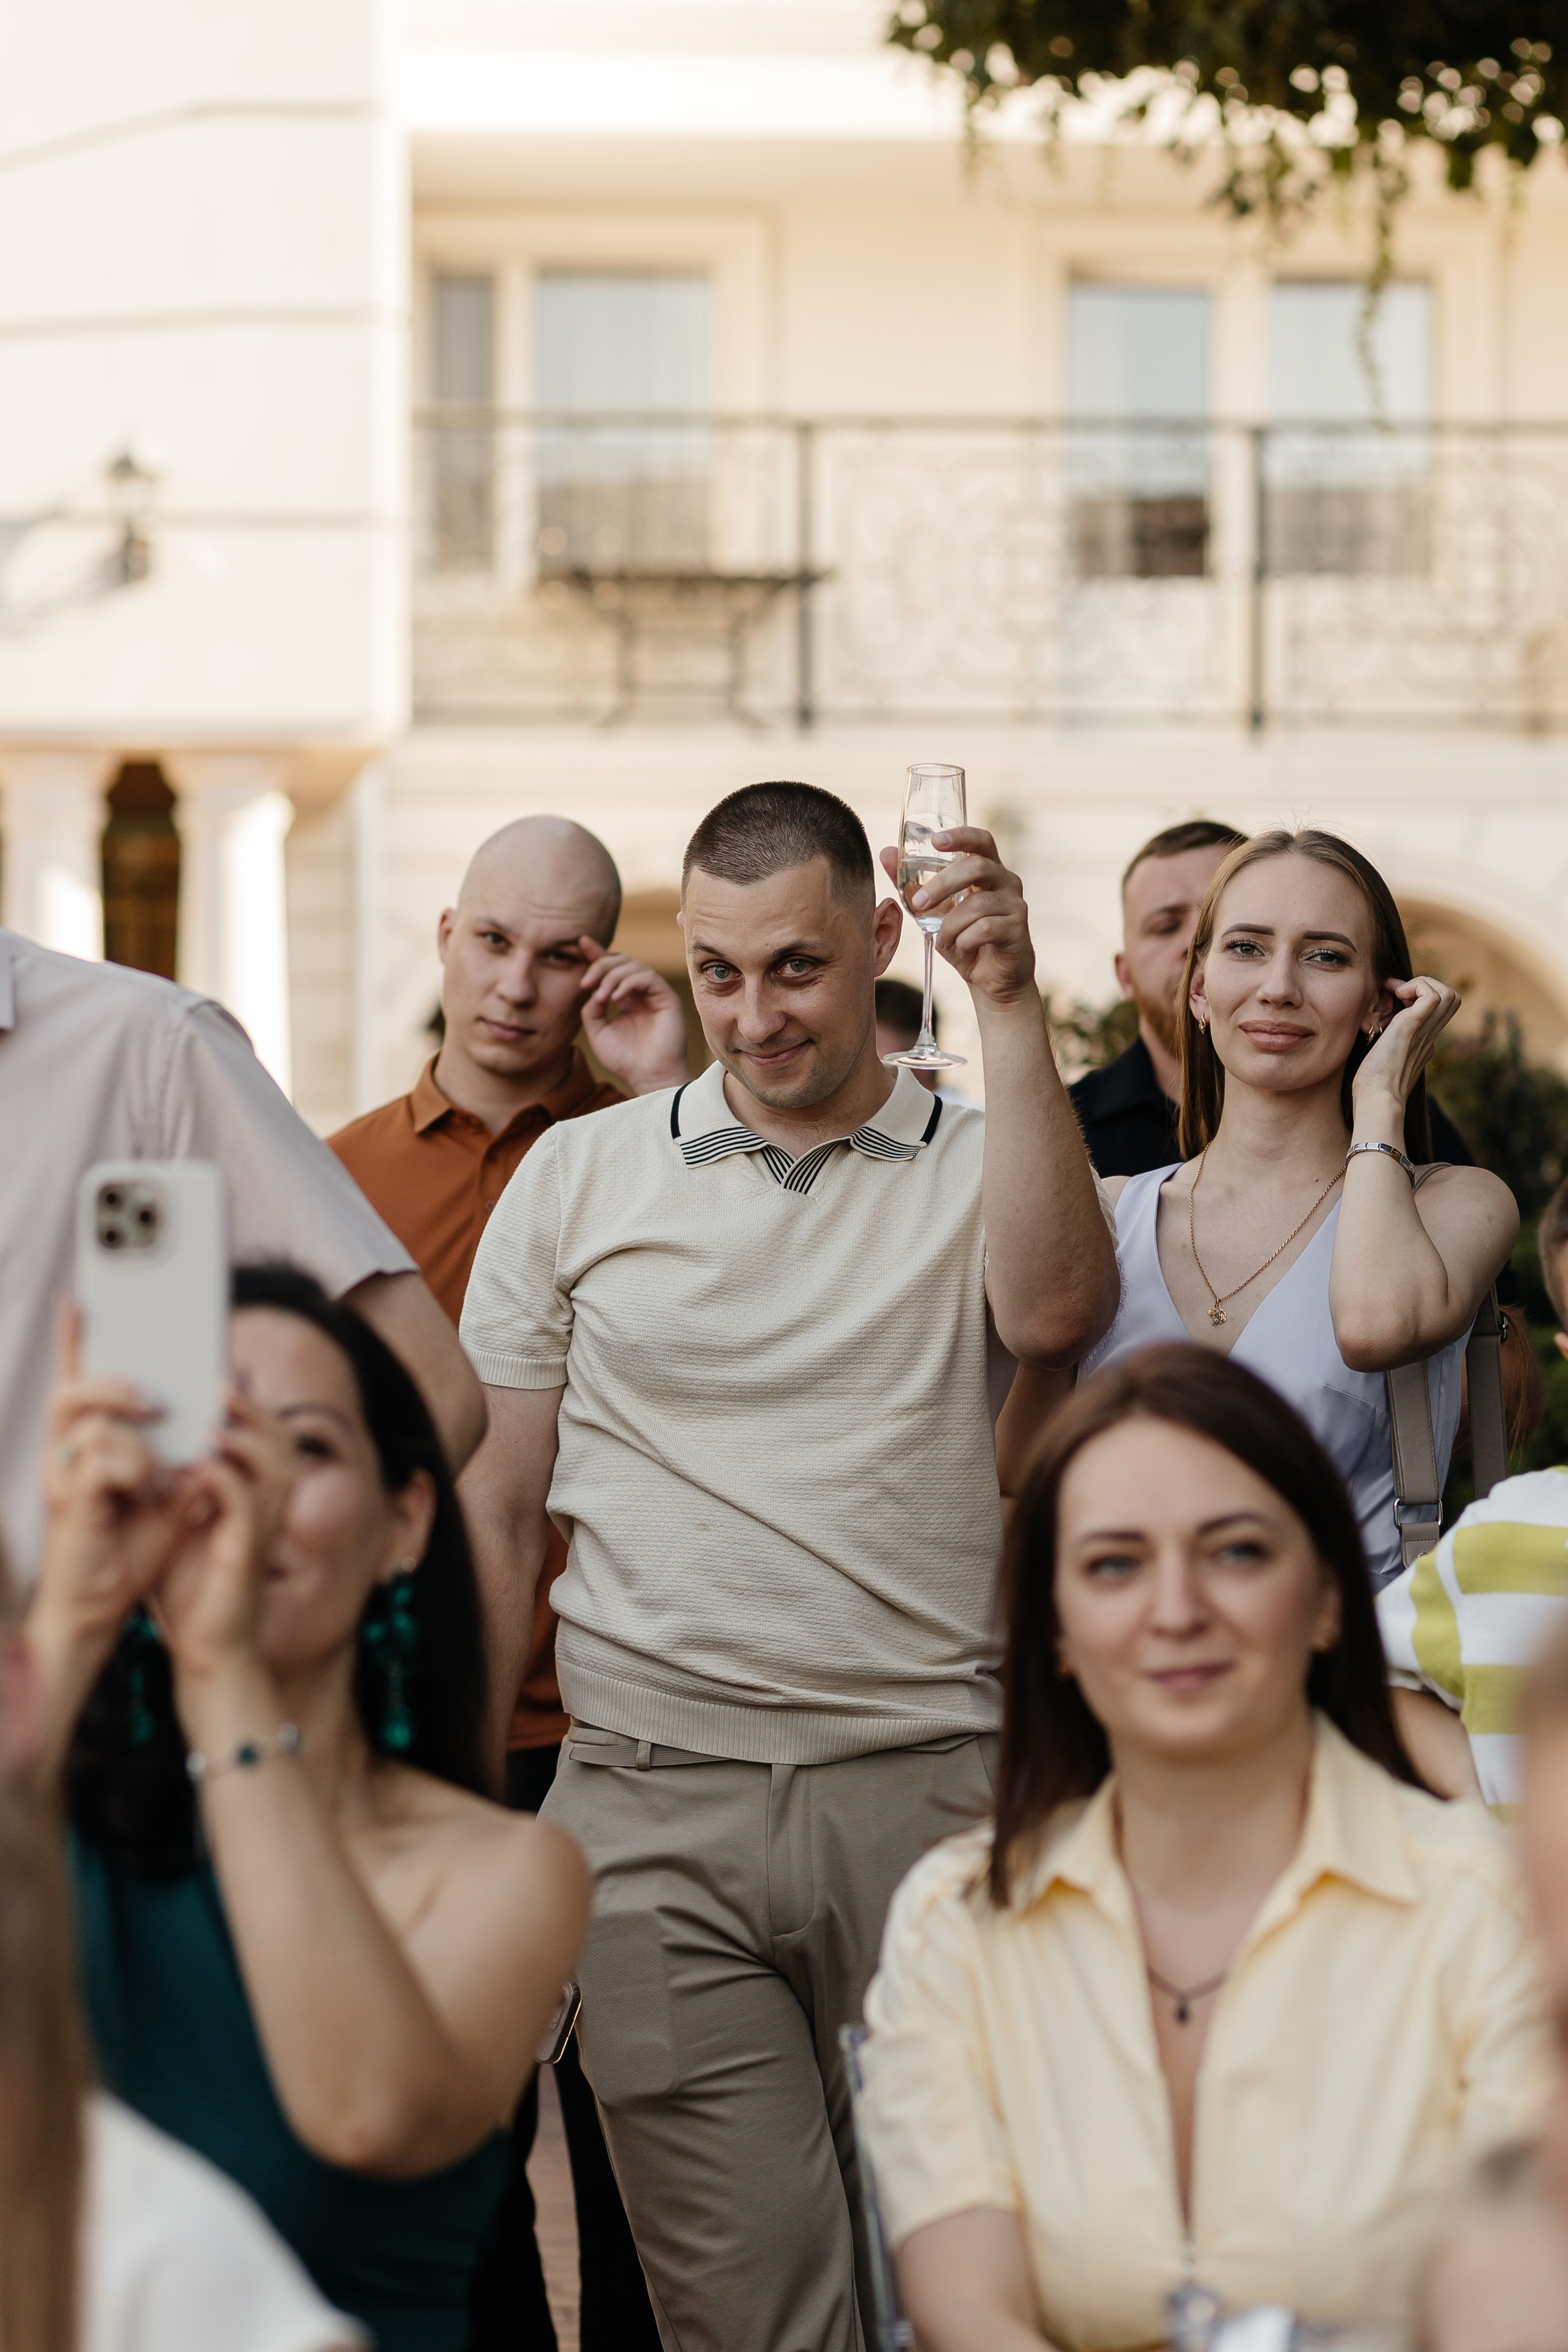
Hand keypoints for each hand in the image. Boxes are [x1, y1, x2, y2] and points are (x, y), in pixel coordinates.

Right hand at [33, 1308, 188, 1657]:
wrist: (98, 1610)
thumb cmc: (129, 1548)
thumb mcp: (172, 1488)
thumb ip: (191, 1444)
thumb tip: (228, 1390)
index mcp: (85, 1443)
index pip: (74, 1380)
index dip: (73, 1340)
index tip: (80, 1298)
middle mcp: (63, 1453)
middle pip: (71, 1389)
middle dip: (117, 1383)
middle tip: (160, 1402)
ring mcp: (60, 1476)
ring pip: (92, 1424)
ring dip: (139, 1444)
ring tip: (159, 1475)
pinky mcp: (69, 1502)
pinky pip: (103, 1461)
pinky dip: (137, 1472)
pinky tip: (149, 1496)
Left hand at [153, 1391, 295, 1691]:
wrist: (206, 1650)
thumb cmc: (191, 1589)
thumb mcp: (179, 1522)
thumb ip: (178, 1481)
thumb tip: (158, 1441)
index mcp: (257, 1495)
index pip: (270, 1435)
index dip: (252, 1403)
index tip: (221, 1375)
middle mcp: (270, 1508)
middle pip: (282, 1441)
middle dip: (253, 1409)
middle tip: (219, 1386)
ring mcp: (264, 1530)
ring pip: (276, 1465)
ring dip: (245, 1437)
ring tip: (213, 1420)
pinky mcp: (249, 1553)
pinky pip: (247, 1504)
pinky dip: (224, 1480)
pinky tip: (198, 1470)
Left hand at [576, 939, 689, 1095]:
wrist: (648, 1078)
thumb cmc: (625, 1060)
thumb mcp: (598, 1031)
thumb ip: (592, 1008)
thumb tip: (592, 989)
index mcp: (626, 999)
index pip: (612, 969)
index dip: (597, 954)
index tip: (581, 942)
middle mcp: (641, 993)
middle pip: (621, 962)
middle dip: (600, 965)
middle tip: (585, 983)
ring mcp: (655, 994)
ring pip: (633, 966)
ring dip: (611, 976)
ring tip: (601, 996)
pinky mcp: (667, 998)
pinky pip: (647, 977)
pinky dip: (628, 982)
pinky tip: (615, 998)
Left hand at [878, 828, 1036, 1008]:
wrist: (991, 981)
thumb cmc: (964, 939)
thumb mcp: (934, 911)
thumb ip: (912, 884)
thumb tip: (887, 853)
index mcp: (989, 870)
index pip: (981, 840)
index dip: (960, 836)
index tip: (935, 841)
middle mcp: (1006, 882)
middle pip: (977, 867)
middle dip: (943, 884)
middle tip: (919, 903)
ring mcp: (1015, 905)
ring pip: (977, 904)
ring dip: (951, 924)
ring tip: (944, 939)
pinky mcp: (1017, 930)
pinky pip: (985, 928)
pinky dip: (964, 940)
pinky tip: (963, 948)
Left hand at [1351, 974, 1459, 1118]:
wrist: (1376, 1098)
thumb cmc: (1373, 1084)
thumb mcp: (1384, 1058)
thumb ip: (1389, 1044)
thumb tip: (1380, 1030)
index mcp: (1425, 1041)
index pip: (1439, 1009)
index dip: (1421, 995)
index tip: (1395, 997)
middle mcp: (1430, 1035)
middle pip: (1452, 998)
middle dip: (1426, 985)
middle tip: (1397, 993)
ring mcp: (1424, 1031)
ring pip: (1449, 994)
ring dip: (1423, 984)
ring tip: (1398, 993)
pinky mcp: (1412, 1027)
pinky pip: (1432, 996)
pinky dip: (1416, 987)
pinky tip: (1396, 995)